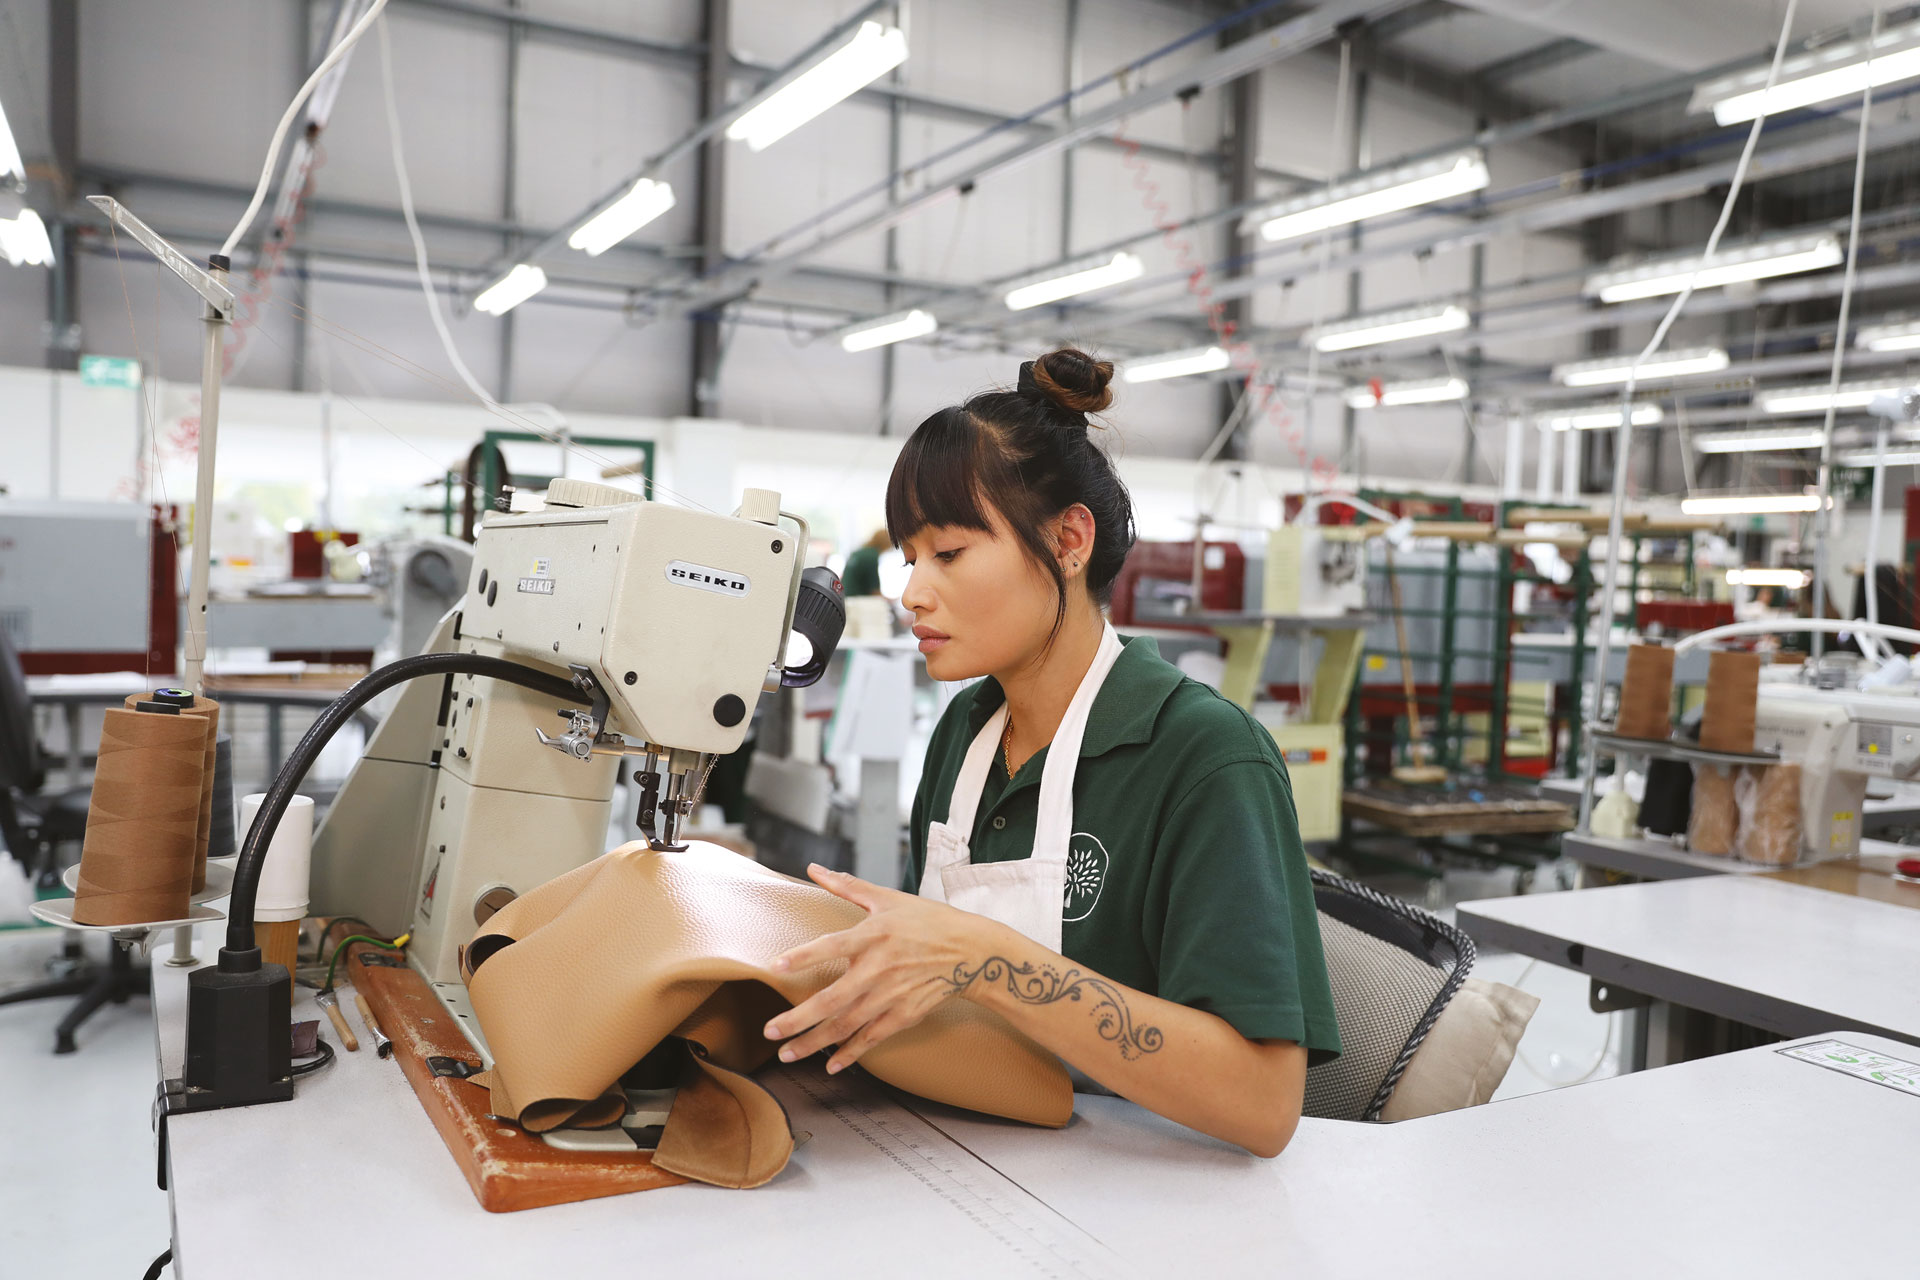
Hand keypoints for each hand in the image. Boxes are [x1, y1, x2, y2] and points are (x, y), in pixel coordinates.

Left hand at [762, 863, 996, 1073]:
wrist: (973, 952)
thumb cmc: (929, 920)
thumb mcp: (888, 898)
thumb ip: (847, 886)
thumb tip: (813, 868)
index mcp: (874, 934)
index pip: (832, 945)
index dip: (804, 956)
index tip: (775, 967)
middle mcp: (880, 968)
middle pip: (832, 999)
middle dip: (798, 1020)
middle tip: (769, 1032)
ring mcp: (892, 995)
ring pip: (847, 1025)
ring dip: (814, 1042)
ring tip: (787, 1053)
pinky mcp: (905, 1014)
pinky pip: (872, 1037)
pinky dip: (851, 1053)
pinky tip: (829, 1064)